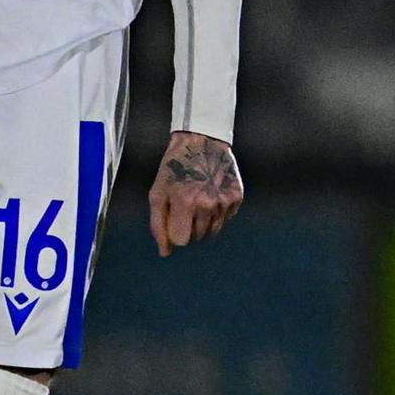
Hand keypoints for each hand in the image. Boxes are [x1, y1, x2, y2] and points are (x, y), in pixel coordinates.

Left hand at [147, 131, 244, 253]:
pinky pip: (227, 217)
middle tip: (185, 206)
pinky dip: (218, 211)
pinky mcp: (237, 196)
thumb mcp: (157, 194)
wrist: (201, 142)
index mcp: (185, 203)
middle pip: (198, 237)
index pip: (181, 240)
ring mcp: (224, 201)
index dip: (175, 232)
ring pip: (213, 230)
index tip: (174, 219)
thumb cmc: (174, 168)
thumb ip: (158, 225)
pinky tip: (212, 193)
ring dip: (204, 221)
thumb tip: (165, 252)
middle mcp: (207, 204)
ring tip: (198, 200)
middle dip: (189, 226)